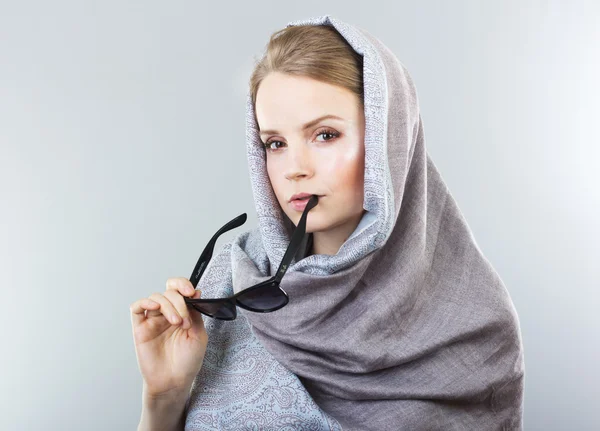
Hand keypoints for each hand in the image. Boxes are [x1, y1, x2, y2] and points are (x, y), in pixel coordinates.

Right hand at [130, 278, 207, 397]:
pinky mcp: (140, 328)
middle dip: (179, 302)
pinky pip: (137, 307)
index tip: (192, 292)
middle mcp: (167, 314)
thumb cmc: (187, 361)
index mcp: (182, 312)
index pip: (179, 289)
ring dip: (168, 305)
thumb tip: (196, 292)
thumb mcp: (199, 334)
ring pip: (156, 297)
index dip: (184, 285)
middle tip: (184, 320)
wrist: (174, 381)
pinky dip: (144, 302)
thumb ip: (196, 313)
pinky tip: (155, 306)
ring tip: (176, 322)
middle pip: (169, 292)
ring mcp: (153, 320)